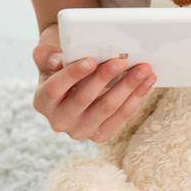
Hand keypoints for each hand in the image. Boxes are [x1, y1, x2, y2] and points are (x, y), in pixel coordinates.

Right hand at [31, 23, 155, 141]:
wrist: (75, 79)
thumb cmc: (62, 62)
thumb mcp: (49, 55)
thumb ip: (46, 55)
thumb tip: (56, 60)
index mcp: (42, 101)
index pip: (54, 89)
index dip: (72, 75)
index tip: (91, 60)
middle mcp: (58, 121)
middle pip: (83, 99)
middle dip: (105, 79)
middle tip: (122, 61)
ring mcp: (80, 130)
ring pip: (107, 108)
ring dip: (127, 87)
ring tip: (143, 68)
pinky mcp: (101, 134)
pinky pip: (122, 116)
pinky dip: (136, 97)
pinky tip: (148, 81)